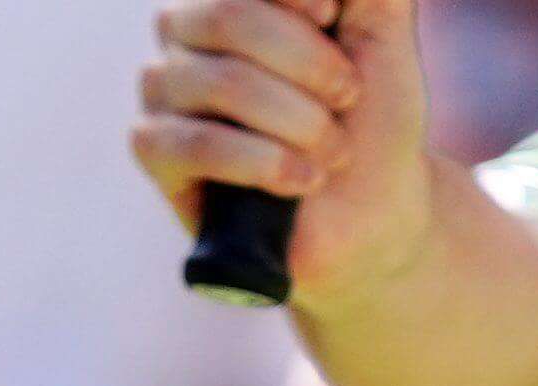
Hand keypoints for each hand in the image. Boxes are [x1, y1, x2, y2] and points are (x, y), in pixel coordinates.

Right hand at [134, 0, 438, 305]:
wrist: (378, 215)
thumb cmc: (373, 122)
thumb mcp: (382, 37)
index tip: (332, 19)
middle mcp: (185, 31)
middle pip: (228, 18)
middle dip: (310, 66)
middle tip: (348, 99)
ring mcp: (164, 89)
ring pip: (221, 84)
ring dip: (302, 126)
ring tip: (332, 154)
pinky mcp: (155, 151)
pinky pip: (193, 143)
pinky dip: (264, 164)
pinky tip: (302, 181)